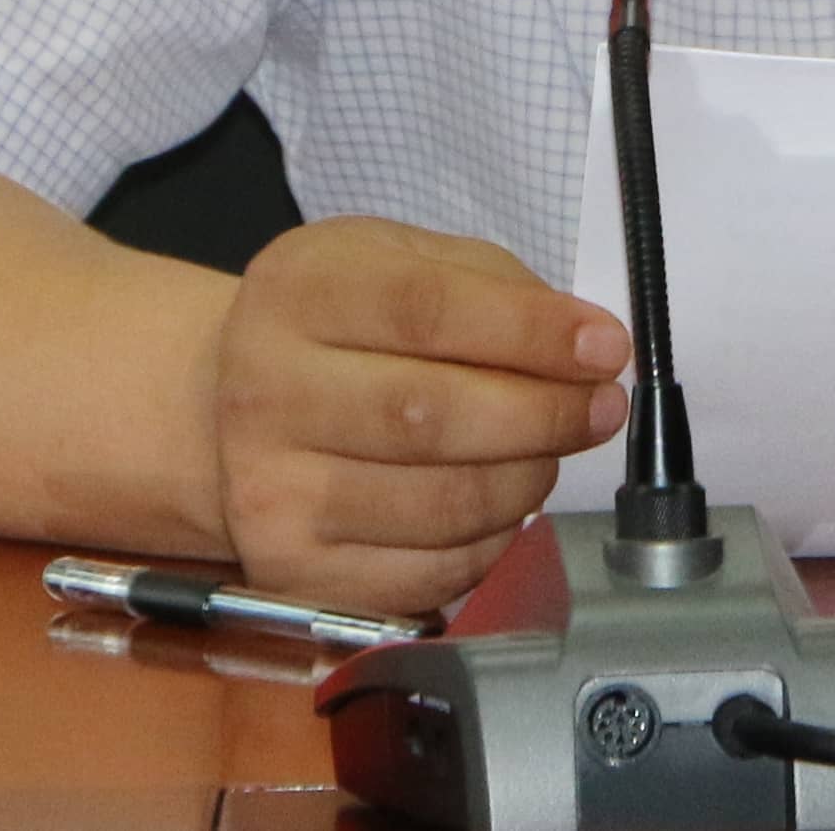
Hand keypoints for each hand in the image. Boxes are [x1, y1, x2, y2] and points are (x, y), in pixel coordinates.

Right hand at [211, 216, 631, 613]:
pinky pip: (429, 573)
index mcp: (298, 294)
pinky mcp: (295, 574)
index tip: (606, 347)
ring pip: (441, 504)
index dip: (530, 332)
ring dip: (526, 481)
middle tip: (602, 407)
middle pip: (432, 416)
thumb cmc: (336, 326)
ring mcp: (273, 494)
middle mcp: (268, 395)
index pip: (427, 311)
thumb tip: (585, 344)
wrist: (227, 410)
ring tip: (548, 452)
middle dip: (544, 415)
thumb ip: (489, 286)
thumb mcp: (395, 260)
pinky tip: (499, 507)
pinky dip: (491, 544)